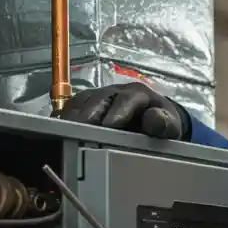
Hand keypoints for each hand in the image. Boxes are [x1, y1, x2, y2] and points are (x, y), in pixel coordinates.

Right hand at [56, 81, 190, 140]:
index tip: (110, 125)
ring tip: (64, 135)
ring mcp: (97, 97)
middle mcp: (114, 91)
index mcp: (137, 94)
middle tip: (79, 133)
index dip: (117, 111)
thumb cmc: (160, 122)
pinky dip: (63, 120)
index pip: (126, 99)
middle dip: (87, 116)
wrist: (152, 118)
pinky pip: (70, 108)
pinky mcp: (84, 105)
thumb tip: (154, 120)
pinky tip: (57, 132)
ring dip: (71, 118)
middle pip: (96, 100)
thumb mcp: (169, 126)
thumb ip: (164, 123)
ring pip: (80, 103)